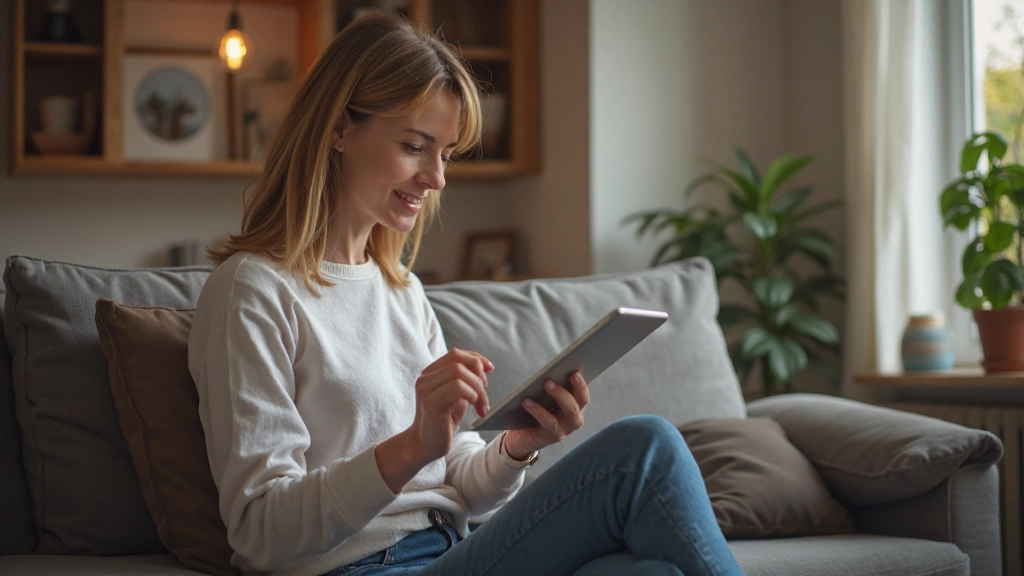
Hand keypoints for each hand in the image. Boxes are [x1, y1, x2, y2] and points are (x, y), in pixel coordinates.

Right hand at [407, 348, 492, 463]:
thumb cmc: (442, 423)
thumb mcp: (457, 397)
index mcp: (431, 373)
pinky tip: (476, 407)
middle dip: (478, 373)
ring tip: (483, 405)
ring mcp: (426, 389)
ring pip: (458, 372)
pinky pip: (457, 388)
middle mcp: (425, 378)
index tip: (490, 369)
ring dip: (478, 387)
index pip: (456, 354)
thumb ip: (465, 381)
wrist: (425, 445)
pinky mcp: (431, 402)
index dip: (476, 358)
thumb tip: (483, 368)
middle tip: (486, 391)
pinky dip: (472, 395)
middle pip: (458, 360)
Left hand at [503, 372, 589, 459]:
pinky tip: (526, 401)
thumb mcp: (546, 396)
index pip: (583, 394)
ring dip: (557, 395)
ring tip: (545, 383)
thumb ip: (552, 385)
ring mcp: (565, 428)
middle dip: (569, 389)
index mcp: (576, 405)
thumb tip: (552, 369)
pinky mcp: (552, 437)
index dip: (581, 384)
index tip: (574, 371)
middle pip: (578, 403)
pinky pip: (548, 422)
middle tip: (552, 379)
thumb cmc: (538, 408)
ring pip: (568, 412)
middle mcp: (575, 418)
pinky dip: (537, 410)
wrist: (522, 435)